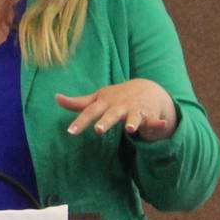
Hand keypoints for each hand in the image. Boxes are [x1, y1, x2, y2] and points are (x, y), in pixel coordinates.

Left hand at [55, 79, 177, 142]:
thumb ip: (78, 103)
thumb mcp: (97, 99)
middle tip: (98, 129)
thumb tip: (56, 98)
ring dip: (133, 122)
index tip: (71, 131)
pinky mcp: (149, 114)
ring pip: (133, 117)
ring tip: (131, 128)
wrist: (145, 88)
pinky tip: (163, 124)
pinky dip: (158, 122)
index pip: (90, 112)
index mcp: (105, 103)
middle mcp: (119, 106)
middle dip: (105, 122)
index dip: (80, 122)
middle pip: (111, 115)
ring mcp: (135, 109)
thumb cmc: (116, 97)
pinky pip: (154, 120)